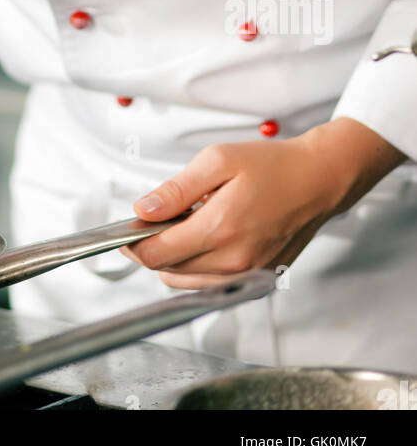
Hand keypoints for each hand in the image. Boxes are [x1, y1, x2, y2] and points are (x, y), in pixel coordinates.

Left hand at [119, 128, 353, 288]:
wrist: (319, 181)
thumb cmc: (273, 167)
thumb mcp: (217, 160)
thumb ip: (176, 189)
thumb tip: (143, 210)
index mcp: (221, 228)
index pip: (157, 254)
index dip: (133, 243)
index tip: (127, 229)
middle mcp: (234, 261)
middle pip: (168, 271)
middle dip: (153, 247)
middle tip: (159, 218)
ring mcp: (247, 275)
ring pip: (187, 283)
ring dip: (174, 260)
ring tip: (188, 224)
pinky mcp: (258, 280)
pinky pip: (211, 284)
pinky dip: (197, 268)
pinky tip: (207, 238)